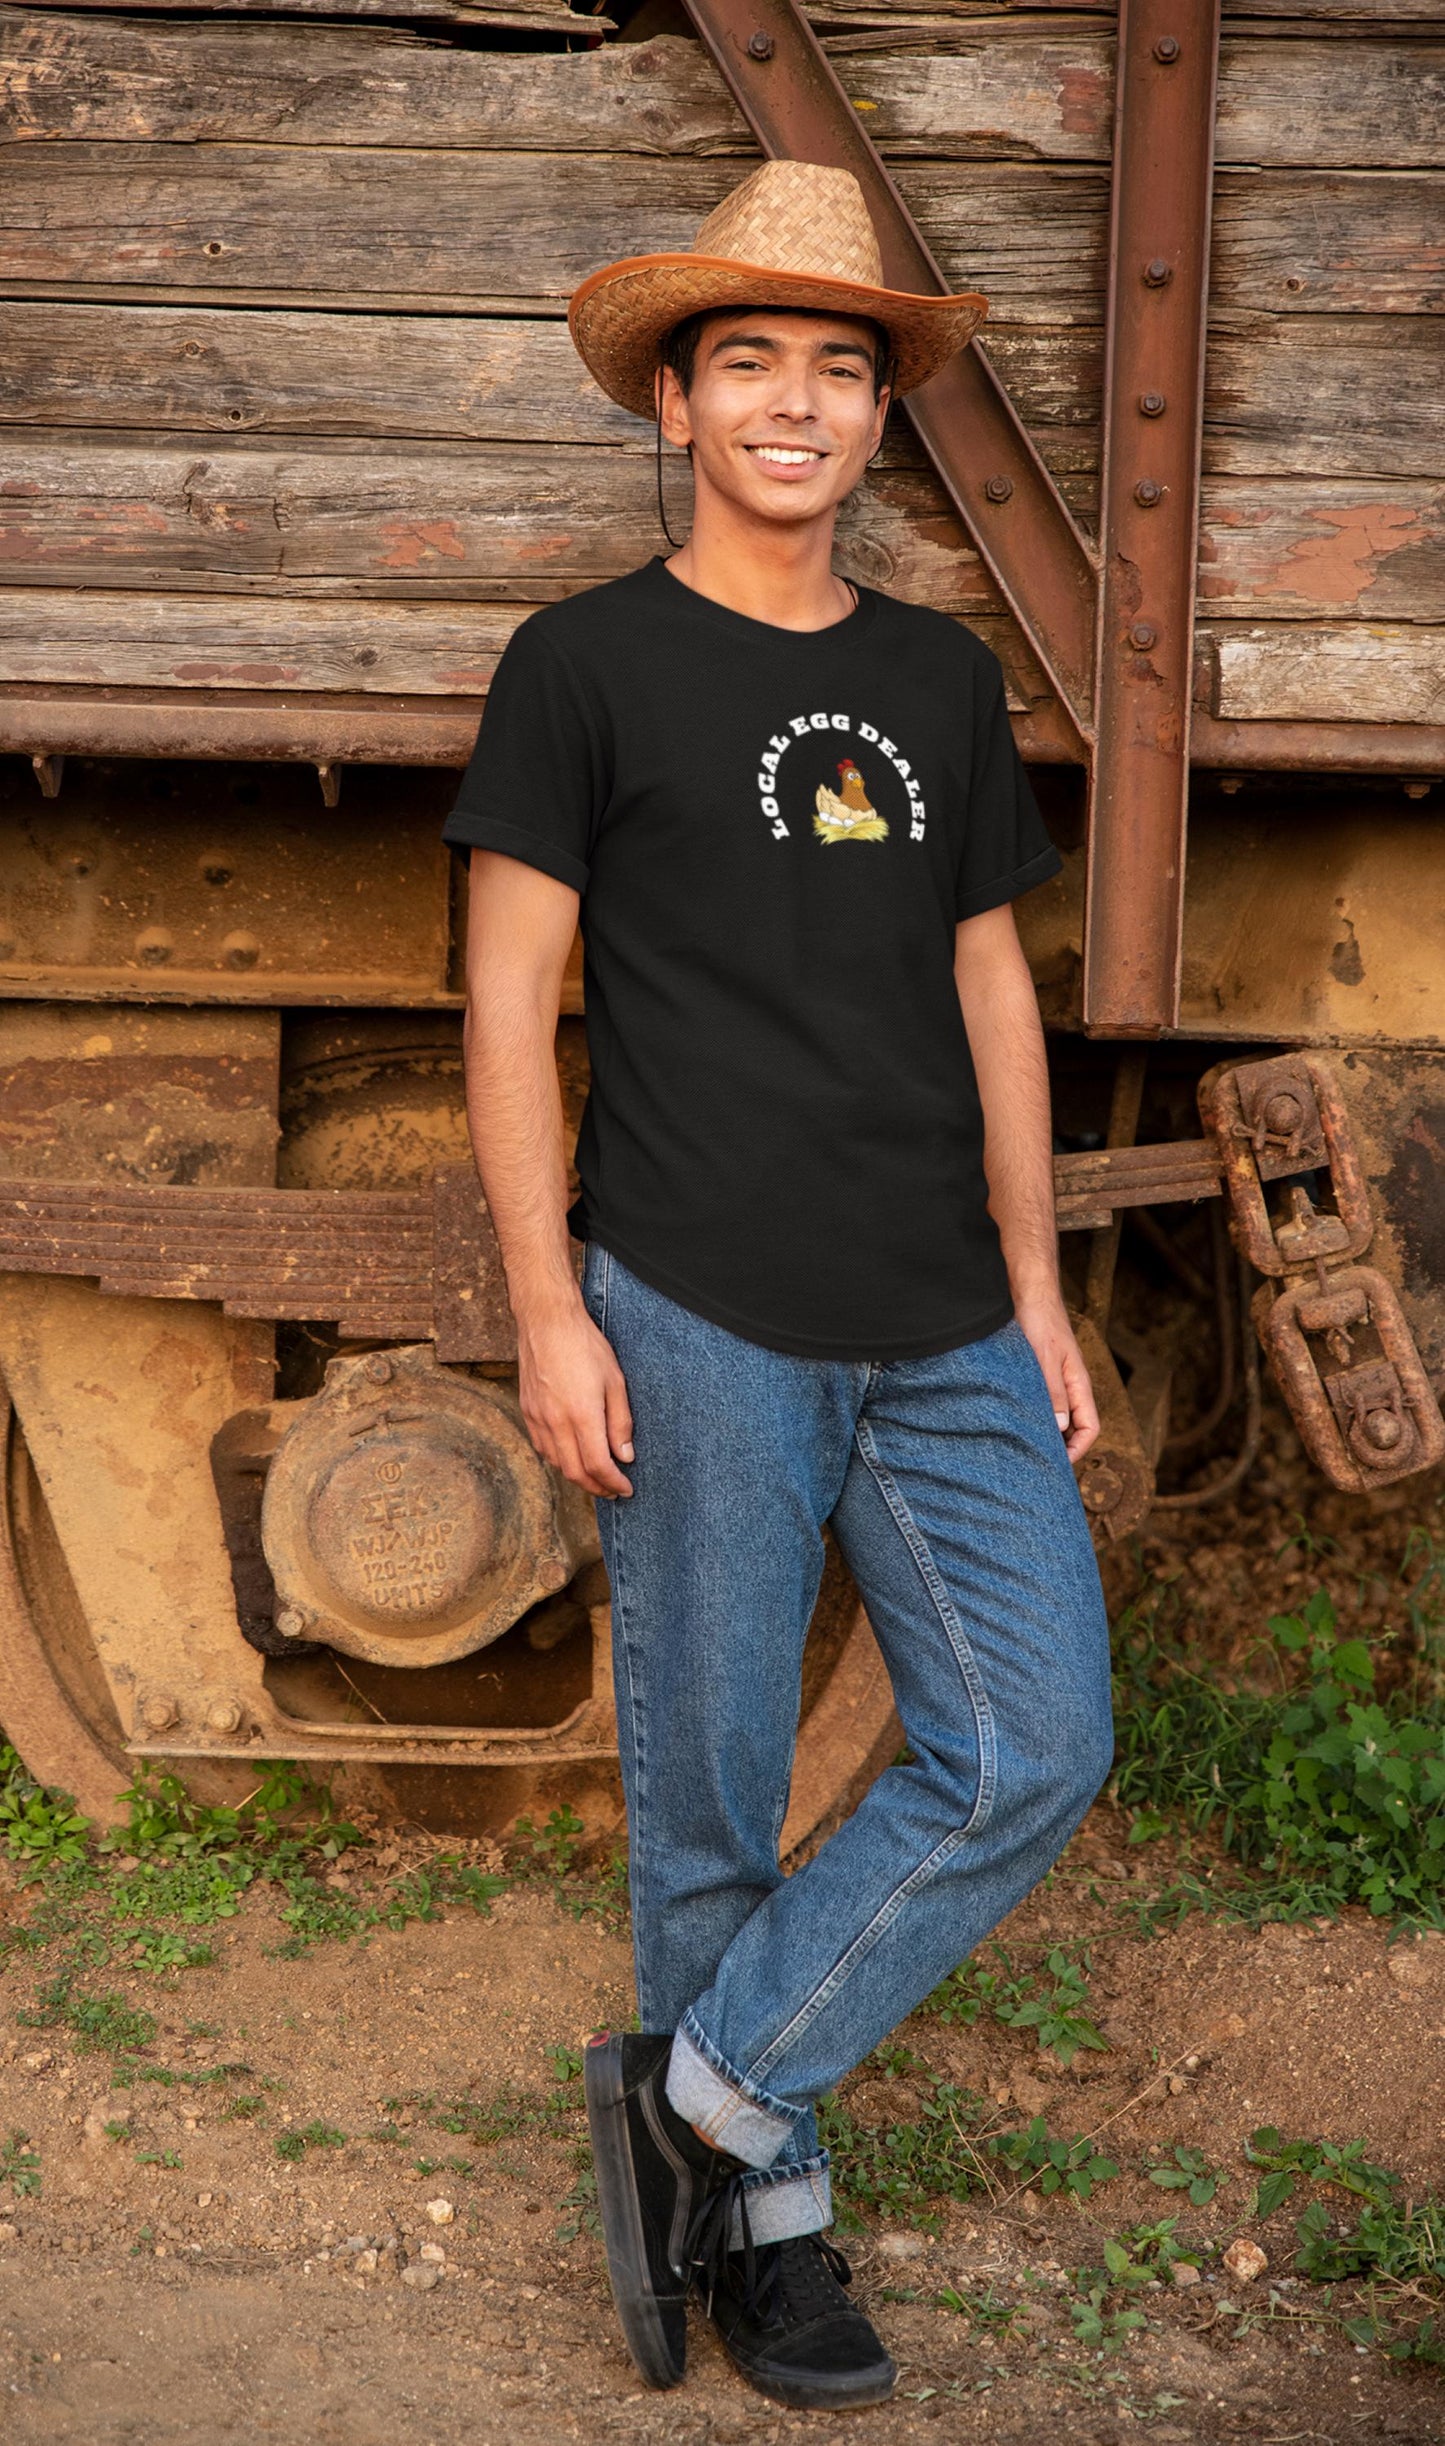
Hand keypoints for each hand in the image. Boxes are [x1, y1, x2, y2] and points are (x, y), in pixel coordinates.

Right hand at [515, 1295, 634, 1497]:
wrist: (547, 1321)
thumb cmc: (585, 1345)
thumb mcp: (615, 1381)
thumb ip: (621, 1422)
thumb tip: (625, 1456)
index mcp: (582, 1414)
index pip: (598, 1465)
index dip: (614, 1483)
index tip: (626, 1489)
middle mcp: (556, 1421)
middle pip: (575, 1473)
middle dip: (596, 1488)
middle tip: (613, 1490)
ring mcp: (537, 1417)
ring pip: (556, 1463)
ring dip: (577, 1476)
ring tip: (596, 1475)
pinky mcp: (527, 1410)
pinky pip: (542, 1447)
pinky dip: (559, 1459)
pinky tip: (572, 1455)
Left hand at [1013, 1291, 1100, 1464]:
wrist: (1028, 1288)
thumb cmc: (1038, 1318)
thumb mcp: (1044, 1357)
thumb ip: (1053, 1392)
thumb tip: (1061, 1427)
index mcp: (1078, 1383)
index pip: (1089, 1427)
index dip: (1077, 1450)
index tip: (1057, 1464)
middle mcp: (1069, 1384)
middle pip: (1073, 1427)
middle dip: (1060, 1447)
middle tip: (1035, 1463)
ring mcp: (1053, 1379)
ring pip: (1055, 1415)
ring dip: (1043, 1431)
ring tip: (1021, 1447)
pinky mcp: (1037, 1373)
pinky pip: (1040, 1402)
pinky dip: (1031, 1414)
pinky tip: (1011, 1421)